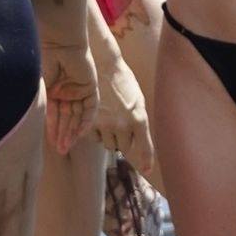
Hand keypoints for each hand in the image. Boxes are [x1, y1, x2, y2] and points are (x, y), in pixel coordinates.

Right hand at [41, 42, 97, 153]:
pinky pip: (89, 108)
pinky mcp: (90, 87)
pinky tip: (80, 134)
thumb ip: (41, 105)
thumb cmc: (45, 60)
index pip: (55, 115)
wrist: (59, 43)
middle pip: (67, 118)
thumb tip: (34, 122)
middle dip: (64, 134)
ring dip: (72, 131)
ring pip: (77, 116)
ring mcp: (79, 90)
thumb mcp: (40, 87)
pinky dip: (85, 121)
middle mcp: (67, 91)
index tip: (52, 144)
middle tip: (60, 150)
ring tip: (66, 146)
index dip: (54, 130)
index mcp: (54, 90)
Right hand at [90, 53, 153, 176]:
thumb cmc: (121, 80)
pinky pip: (93, 137)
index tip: (147, 171)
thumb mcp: (136, 99)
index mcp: (139, 117)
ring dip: (108, 137)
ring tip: (106, 119)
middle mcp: (123, 124)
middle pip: (123, 147)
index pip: (145, 146)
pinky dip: (94, 132)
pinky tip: (95, 117)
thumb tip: (136, 138)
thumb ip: (137, 119)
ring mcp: (105, 124)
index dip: (146, 160)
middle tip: (118, 126)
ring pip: (107, 144)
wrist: (101, 64)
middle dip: (122, 140)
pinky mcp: (89, 122)